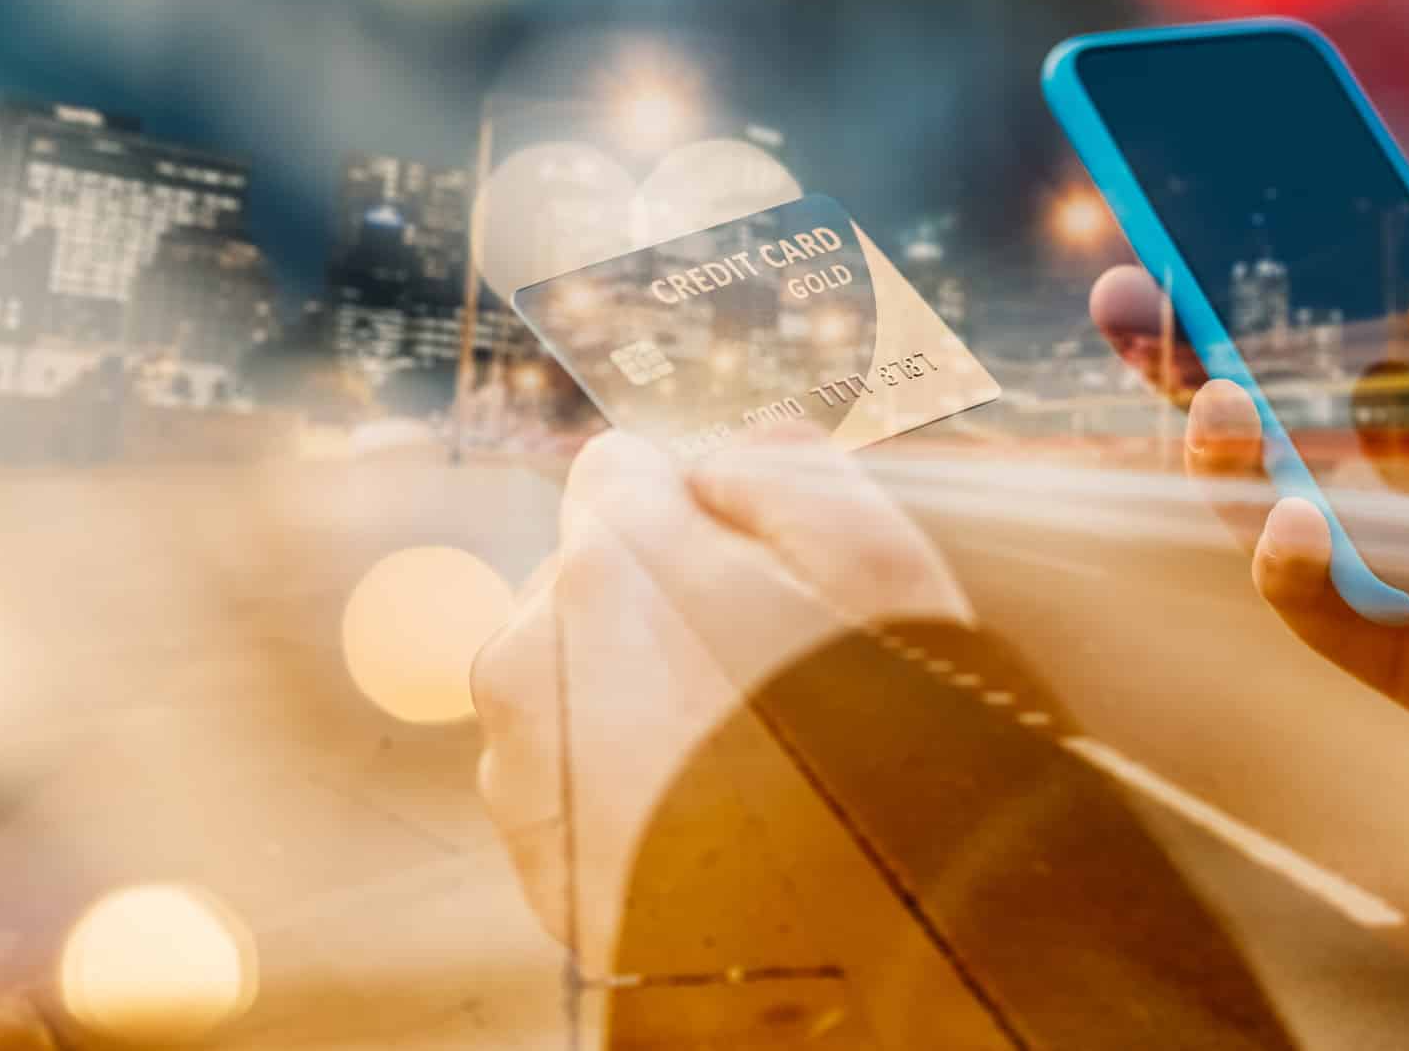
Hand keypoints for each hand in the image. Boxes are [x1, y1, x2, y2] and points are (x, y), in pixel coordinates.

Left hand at [470, 427, 968, 966]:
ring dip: (635, 694)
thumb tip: (717, 459)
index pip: (620, 469)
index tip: (753, 555)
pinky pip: (568, 780)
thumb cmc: (887, 745)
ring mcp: (521, 765)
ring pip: (570, 679)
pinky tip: (711, 817)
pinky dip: (622, 785)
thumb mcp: (880, 562)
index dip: (697, 505)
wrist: (863, 949)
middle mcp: (531, 651)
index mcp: (611, 561)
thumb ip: (784, 471)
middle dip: (659, 599)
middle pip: (587, 576)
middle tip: (761, 665)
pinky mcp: (533, 857)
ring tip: (745, 756)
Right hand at [1092, 203, 1408, 798]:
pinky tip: (1291, 527)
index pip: (1334, 330)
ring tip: (1216, 403)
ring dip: (1215, 458)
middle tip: (1123, 303)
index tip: (1188, 238)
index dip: (1255, 287)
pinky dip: (1285, 574)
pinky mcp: (1408, 655)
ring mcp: (1403, 567)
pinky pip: (1316, 613)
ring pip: (1262, 509)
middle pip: (1267, 412)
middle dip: (1182, 357)